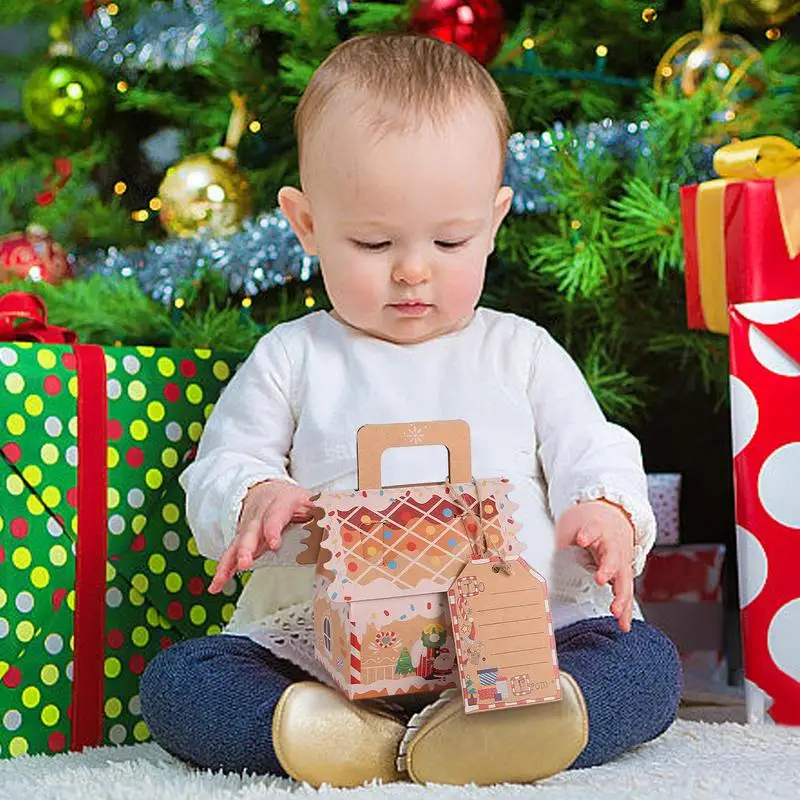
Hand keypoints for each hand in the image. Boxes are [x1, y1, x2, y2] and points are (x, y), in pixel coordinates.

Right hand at [209, 480, 313, 593]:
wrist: (266, 490)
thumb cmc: (291, 500)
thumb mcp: (310, 500)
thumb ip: (322, 512)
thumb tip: (339, 523)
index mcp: (280, 503)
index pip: (275, 516)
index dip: (273, 529)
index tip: (273, 544)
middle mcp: (260, 514)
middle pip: (251, 531)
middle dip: (247, 548)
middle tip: (245, 562)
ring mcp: (248, 527)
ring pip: (236, 544)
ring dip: (229, 562)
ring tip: (222, 579)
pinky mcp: (240, 539)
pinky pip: (230, 554)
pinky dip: (223, 569)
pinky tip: (216, 584)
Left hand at [555, 499, 635, 631]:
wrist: (615, 516)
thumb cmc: (590, 523)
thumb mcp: (572, 524)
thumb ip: (560, 540)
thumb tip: (539, 557)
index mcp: (598, 530)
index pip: (593, 530)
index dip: (587, 534)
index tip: (581, 538)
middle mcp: (613, 546)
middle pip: (613, 557)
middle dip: (608, 569)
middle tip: (600, 579)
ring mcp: (621, 561)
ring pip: (624, 579)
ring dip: (620, 596)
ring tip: (615, 611)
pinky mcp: (624, 574)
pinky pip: (626, 593)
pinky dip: (626, 609)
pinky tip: (624, 625)